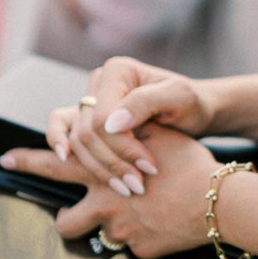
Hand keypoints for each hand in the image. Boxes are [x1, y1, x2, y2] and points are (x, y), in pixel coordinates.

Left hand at [0, 124, 218, 258]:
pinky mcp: (138, 251)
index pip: (57, 165)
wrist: (216, 202)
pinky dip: (142, 236)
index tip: (8, 161)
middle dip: (60, 217)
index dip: (30, 162)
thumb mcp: (159, 134)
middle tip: (60, 216)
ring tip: (124, 219)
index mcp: (104, 172)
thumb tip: (113, 120)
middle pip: (66, 220)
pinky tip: (162, 224)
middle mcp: (104, 204)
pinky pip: (132, 246)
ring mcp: (120, 232)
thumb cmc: (190, 163)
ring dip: (106, 228)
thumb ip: (130, 130)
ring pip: (98, 236)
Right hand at [46, 56, 213, 195]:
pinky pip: (62, 130)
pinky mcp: (88, 118)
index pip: (103, 118)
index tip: (148, 166)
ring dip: (99, 168)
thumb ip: (146, 103)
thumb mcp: (180, 97)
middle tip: (138, 185)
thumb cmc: (191, 102)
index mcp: (117, 70)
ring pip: (77, 140)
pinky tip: (65, 161)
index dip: (121, 147)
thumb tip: (112, 124)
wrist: (194, 111)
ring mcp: (91, 100)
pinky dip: (62, 147)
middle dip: (112, 162)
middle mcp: (99, 82)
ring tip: (128, 187)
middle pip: (88, 132)